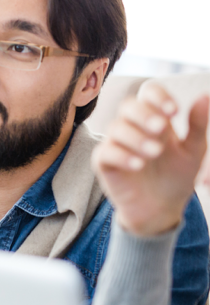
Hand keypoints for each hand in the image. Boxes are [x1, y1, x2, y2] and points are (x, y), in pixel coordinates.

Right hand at [92, 83, 208, 236]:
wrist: (161, 210)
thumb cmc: (176, 178)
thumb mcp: (193, 151)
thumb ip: (197, 125)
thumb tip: (203, 96)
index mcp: (155, 120)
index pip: (148, 94)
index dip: (158, 97)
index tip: (174, 111)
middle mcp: (132, 128)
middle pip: (128, 105)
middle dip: (144, 114)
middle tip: (161, 128)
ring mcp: (116, 144)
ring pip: (116, 128)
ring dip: (136, 137)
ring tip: (155, 153)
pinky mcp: (104, 163)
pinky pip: (105, 152)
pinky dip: (122, 156)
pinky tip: (138, 165)